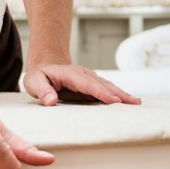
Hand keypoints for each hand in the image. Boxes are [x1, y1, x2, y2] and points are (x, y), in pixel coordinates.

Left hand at [23, 63, 140, 105]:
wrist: (46, 65)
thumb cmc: (40, 76)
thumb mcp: (34, 82)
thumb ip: (42, 91)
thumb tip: (51, 101)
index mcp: (71, 74)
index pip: (88, 85)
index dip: (101, 93)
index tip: (114, 101)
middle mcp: (84, 75)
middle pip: (104, 84)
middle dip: (119, 94)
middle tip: (133, 103)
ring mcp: (90, 79)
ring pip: (108, 86)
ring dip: (122, 94)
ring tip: (136, 103)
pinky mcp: (92, 85)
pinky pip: (107, 90)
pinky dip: (118, 95)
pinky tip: (128, 102)